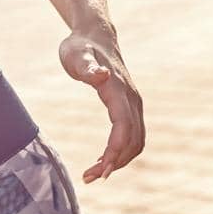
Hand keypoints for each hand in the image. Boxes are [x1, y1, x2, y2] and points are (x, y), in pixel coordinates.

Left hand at [59, 27, 143, 182]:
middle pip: (132, 139)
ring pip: (136, 140)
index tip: (101, 171)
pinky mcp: (130, 106)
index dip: (115, 151)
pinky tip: (104, 159)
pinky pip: (133, 135)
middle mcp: (131, 98)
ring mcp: (133, 103)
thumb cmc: (80, 47)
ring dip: (120, 160)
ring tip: (94, 173)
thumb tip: (99, 75)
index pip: (123, 127)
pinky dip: (122, 151)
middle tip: (89, 177)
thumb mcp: (76, 55)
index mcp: (117, 90)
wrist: (96, 36)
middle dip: (115, 162)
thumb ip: (87, 67)